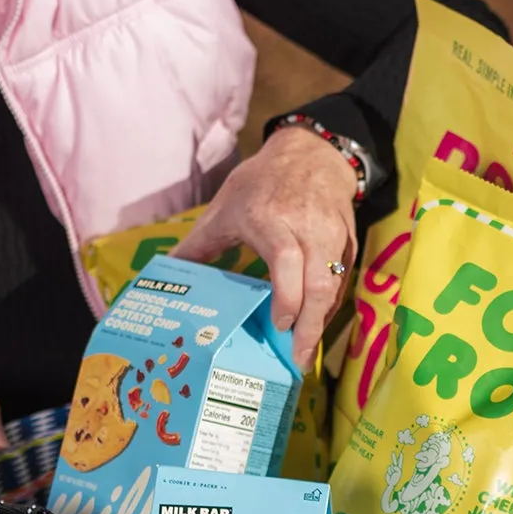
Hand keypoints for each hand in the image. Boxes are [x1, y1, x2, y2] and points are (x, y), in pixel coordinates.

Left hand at [172, 126, 357, 368]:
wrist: (312, 153)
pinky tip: (315, 328)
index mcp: (271, 218)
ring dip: (321, 322)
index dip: (286, 296)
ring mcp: (332, 235)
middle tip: (297, 360)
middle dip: (310, 325)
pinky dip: (330, 309)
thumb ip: (197, 245)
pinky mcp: (347, 242)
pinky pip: (343, 282)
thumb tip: (164, 275)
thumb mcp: (224, 208)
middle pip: (318, 282)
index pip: (286, 260)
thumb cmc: (261, 183)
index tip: (279, 326)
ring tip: (304, 354)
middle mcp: (306, 227)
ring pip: (335, 286)